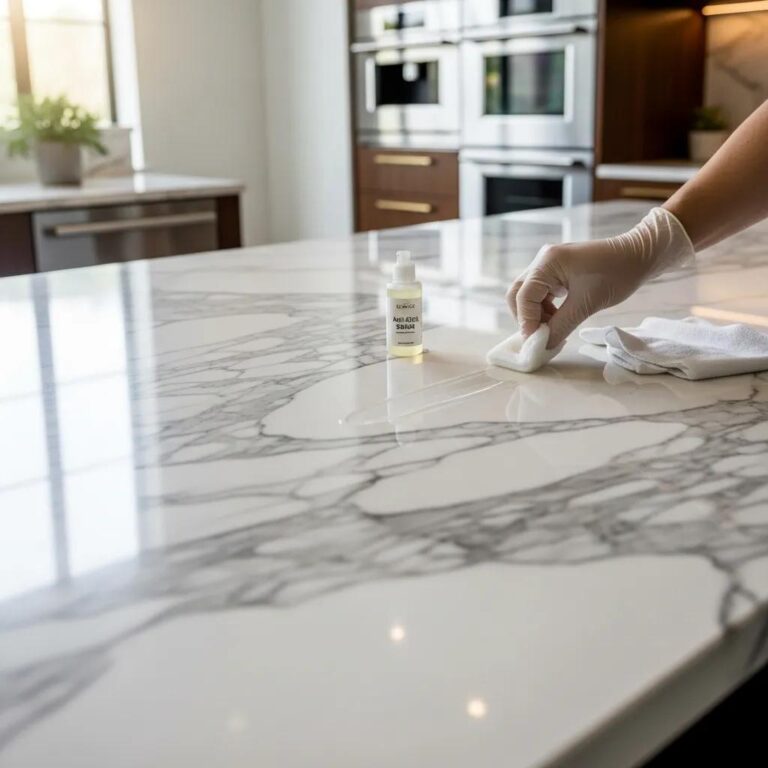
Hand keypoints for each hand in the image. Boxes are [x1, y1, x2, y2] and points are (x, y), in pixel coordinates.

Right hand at [506, 207, 694, 348]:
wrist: (639, 255)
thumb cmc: (617, 275)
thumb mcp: (587, 304)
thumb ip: (560, 326)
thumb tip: (542, 346)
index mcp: (547, 263)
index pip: (523, 297)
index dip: (527, 323)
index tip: (537, 343)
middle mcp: (542, 261)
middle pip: (518, 294)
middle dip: (526, 318)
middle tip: (540, 338)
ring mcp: (548, 265)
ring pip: (528, 295)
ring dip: (536, 315)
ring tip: (553, 330)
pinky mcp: (557, 271)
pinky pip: (541, 292)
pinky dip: (545, 309)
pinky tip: (558, 319)